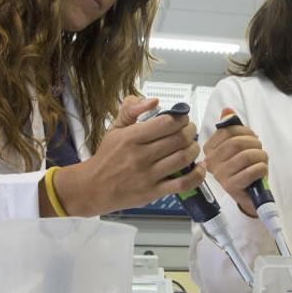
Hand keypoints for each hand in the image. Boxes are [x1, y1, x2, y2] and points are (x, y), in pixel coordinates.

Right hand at [55, 96, 204, 215]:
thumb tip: (154, 101)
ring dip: (194, 150)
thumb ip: (131, 110)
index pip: (167, 122)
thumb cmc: (106, 157)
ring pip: (183, 159)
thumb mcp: (114, 128)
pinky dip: (196, 175)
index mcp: (132, 137)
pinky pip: (183, 184)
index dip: (182, 117)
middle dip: (191, 131)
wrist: (92, 188)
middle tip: (190, 130)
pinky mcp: (153, 192)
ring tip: (192, 146)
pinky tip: (199, 167)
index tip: (183, 118)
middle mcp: (141, 156)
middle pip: (179, 139)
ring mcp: (148, 175)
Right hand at [203, 112, 267, 217]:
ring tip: (262, 160)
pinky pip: (251, 171)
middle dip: (254, 143)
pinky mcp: (231, 186)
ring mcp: (220, 175)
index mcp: (209, 149)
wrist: (249, 194)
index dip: (245, 131)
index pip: (227, 131)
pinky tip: (261, 170)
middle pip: (236, 142)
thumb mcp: (238, 145)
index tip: (252, 136)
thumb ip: (232, 127)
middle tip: (259, 148)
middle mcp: (211, 161)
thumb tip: (227, 110)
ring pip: (246, 156)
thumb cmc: (244, 168)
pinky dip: (262, 168)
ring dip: (260, 156)